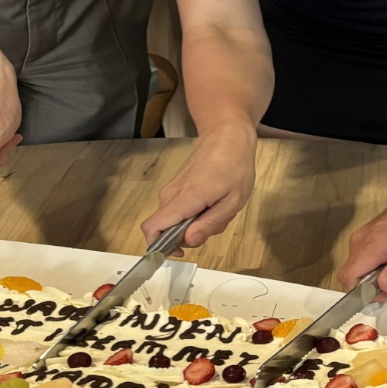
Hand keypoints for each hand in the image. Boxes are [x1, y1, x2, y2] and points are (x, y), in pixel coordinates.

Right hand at [140, 130, 255, 248]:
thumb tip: (188, 242)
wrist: (226, 135)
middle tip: (216, 221)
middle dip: (190, 236)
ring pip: (175, 221)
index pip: (152, 228)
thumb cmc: (234, 165)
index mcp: (184, 199)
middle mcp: (170, 195)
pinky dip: (196, 214)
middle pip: (167, 230)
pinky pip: (179, 211)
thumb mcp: (233, 201)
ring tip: (219, 208)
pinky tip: (214, 201)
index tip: (180, 252)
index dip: (159, 247)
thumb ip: (210, 224)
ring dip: (196, 224)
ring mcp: (171, 190)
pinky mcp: (175, 188)